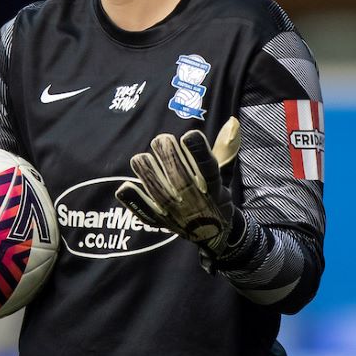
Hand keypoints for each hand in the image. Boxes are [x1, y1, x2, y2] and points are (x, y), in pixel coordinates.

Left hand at [115, 117, 240, 257]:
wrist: (214, 234)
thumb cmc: (216, 195)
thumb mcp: (225, 173)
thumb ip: (225, 148)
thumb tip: (232, 121)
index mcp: (215, 190)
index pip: (208, 170)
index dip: (199, 153)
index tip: (189, 135)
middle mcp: (196, 202)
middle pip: (181, 179)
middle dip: (169, 157)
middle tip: (162, 139)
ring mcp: (177, 213)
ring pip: (161, 194)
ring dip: (149, 175)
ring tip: (141, 158)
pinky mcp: (162, 221)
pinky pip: (146, 213)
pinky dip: (135, 202)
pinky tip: (123, 189)